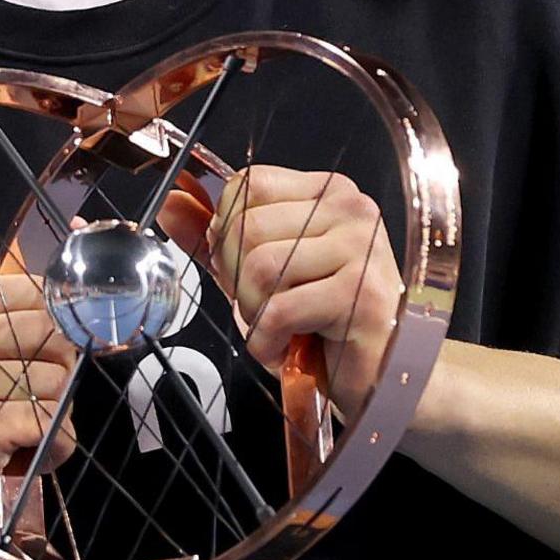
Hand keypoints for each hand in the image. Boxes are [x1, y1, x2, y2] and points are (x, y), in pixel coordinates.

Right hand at [0, 272, 78, 534]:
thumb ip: (17, 320)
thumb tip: (84, 309)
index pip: (35, 292)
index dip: (55, 329)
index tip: (37, 358)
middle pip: (52, 333)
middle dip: (59, 373)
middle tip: (27, 402)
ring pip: (59, 380)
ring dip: (56, 416)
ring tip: (17, 431)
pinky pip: (53, 424)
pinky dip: (56, 447)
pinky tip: (24, 454)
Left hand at [158, 165, 403, 412]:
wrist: (386, 374)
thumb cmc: (326, 323)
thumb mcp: (262, 273)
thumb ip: (217, 235)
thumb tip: (172, 200)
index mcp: (328, 192)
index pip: (246, 185)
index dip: (226, 232)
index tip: (244, 268)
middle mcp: (351, 210)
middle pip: (246, 226)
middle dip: (237, 279)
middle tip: (264, 306)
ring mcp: (362, 249)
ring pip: (261, 267)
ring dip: (254, 313)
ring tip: (278, 328)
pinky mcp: (363, 296)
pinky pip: (281, 310)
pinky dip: (268, 341)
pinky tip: (287, 348)